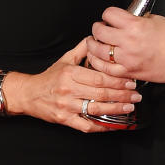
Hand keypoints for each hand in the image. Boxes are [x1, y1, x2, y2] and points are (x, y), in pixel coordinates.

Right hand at [4, 39, 140, 132]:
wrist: (28, 94)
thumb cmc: (48, 77)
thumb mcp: (64, 60)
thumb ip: (81, 50)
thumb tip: (94, 38)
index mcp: (70, 73)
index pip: (99, 77)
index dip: (117, 80)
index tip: (130, 80)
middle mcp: (69, 89)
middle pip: (101, 93)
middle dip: (122, 94)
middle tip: (136, 94)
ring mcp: (67, 106)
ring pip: (96, 109)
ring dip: (116, 109)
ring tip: (130, 107)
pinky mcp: (65, 119)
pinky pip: (86, 125)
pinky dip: (101, 126)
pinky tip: (114, 124)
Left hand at [87, 7, 164, 82]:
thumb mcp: (155, 20)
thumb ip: (137, 19)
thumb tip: (125, 19)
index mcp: (135, 25)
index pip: (109, 14)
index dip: (108, 14)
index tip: (109, 17)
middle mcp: (128, 42)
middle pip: (99, 32)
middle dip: (98, 28)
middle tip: (100, 28)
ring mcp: (127, 59)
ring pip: (98, 51)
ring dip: (93, 45)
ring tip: (94, 42)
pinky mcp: (130, 72)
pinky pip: (106, 69)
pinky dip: (98, 63)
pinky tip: (97, 59)